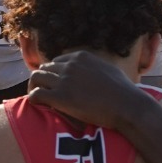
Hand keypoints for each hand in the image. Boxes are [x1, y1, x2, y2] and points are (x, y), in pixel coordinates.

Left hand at [26, 51, 155, 130]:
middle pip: (44, 68)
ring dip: (34, 87)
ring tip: (36, 98)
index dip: (53, 73)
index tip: (54, 84)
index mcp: (81, 57)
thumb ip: (94, 67)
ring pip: (36, 78)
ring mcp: (64, 80)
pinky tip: (36, 105)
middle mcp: (70, 65)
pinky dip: (33, 99)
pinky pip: (36, 94)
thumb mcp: (108, 69)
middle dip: (42, 80)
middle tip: (43, 92)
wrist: (127, 105)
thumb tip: (92, 71)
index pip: (56, 61)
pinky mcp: (61, 97)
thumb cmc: (124, 91)